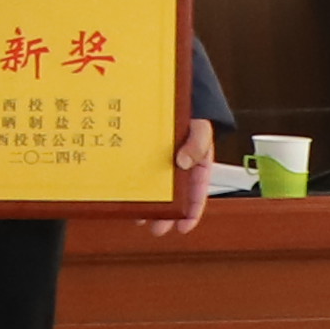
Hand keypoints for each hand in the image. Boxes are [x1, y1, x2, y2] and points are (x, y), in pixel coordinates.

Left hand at [135, 120, 218, 239]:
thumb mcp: (201, 130)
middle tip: (157, 229)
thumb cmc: (192, 115)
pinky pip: (138, 174)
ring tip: (140, 218)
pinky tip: (128, 196)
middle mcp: (178, 169)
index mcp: (197, 167)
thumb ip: (197, 146)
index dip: (192, 214)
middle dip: (166, 216)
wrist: (168, 99)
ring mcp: (159, 164)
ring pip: (155, 190)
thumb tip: (183, 163)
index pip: (196, 195)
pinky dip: (134, 186)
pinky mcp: (142, 158)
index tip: (183, 228)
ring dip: (149, 206)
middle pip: (174, 198)